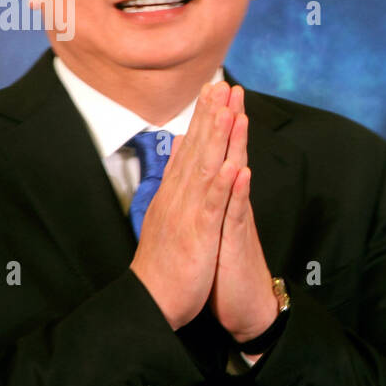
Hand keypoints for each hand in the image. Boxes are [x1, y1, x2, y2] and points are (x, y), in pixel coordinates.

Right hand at [129, 81, 237, 329]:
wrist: (152, 301)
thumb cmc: (164, 262)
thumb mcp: (169, 214)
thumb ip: (175, 178)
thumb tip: (179, 145)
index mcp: (175, 193)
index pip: (190, 147)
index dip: (203, 117)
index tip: (214, 89)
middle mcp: (178, 197)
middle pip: (197, 149)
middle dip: (211, 116)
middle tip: (223, 84)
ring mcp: (187, 214)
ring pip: (205, 169)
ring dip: (217, 139)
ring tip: (228, 110)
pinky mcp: (197, 235)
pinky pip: (211, 207)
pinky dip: (222, 185)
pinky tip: (233, 165)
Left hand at [210, 85, 277, 347]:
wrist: (246, 307)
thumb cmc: (227, 268)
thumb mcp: (214, 227)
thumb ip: (211, 197)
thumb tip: (203, 170)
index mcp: (220, 199)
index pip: (217, 153)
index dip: (213, 123)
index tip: (210, 90)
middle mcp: (231, 203)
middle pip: (230, 154)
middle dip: (228, 120)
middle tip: (228, 85)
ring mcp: (236, 221)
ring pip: (237, 177)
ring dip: (238, 146)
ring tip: (238, 115)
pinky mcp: (239, 243)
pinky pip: (238, 215)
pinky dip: (238, 193)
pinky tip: (240, 171)